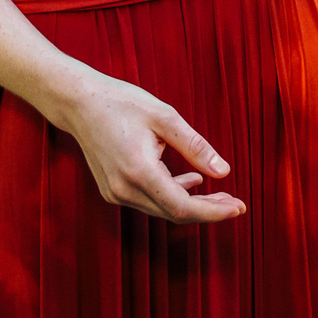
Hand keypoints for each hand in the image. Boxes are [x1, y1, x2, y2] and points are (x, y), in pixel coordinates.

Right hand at [56, 70, 244, 222]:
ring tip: (217, 191)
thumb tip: (223, 171)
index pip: (183, 207)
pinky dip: (171, 195)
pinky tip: (189, 181)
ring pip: (161, 209)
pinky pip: (148, 202)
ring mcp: (115, 193)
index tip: (238, 207)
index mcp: (139, 171)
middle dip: (207, 210)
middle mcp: (124, 190)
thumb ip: (195, 146)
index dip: (213, 211)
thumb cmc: (122, 103)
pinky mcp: (112, 190)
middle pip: (174, 213)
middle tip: (235, 202)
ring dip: (191, 203)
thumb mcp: (165, 117)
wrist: (79, 103)